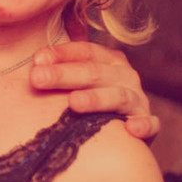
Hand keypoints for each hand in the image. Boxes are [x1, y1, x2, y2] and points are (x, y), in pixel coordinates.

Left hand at [30, 18, 158, 139]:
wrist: (124, 130)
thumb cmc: (91, 99)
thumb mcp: (77, 81)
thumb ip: (59, 70)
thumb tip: (32, 64)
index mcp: (109, 60)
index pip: (85, 51)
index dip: (61, 53)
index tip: (36, 60)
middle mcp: (125, 76)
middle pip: (94, 72)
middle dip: (64, 74)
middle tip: (38, 78)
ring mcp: (138, 99)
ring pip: (118, 96)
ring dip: (96, 99)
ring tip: (74, 103)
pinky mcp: (147, 124)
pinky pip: (149, 124)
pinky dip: (143, 125)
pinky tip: (130, 129)